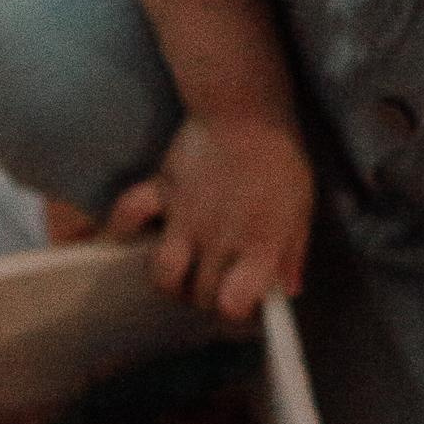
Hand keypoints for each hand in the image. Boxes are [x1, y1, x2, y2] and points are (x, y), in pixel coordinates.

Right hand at [108, 111, 313, 320]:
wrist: (246, 110)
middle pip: (200, 295)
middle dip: (206, 300)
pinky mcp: (162, 191)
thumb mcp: (300, 209)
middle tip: (214, 287)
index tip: (241, 304)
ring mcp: (186, 218)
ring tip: (180, 275)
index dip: (236, 312)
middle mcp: (219, 240)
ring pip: (163, 274)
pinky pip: (130, 215)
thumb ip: (292, 253)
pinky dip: (123, 228)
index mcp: (258, 246)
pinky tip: (129, 237)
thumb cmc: (279, 160)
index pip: (234, 304)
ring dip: (170, 283)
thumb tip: (289, 290)